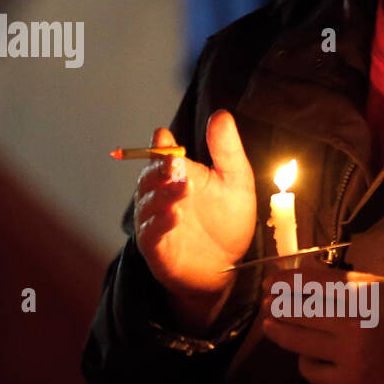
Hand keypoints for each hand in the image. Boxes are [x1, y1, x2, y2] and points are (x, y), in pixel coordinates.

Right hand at [132, 110, 255, 308]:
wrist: (226, 268)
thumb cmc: (226, 221)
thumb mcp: (235, 181)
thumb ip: (226, 150)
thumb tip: (221, 114)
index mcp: (177, 175)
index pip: (162, 155)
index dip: (161, 146)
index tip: (164, 136)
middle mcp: (160, 195)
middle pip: (150, 176)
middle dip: (161, 169)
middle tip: (176, 164)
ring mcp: (154, 221)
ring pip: (148, 203)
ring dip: (163, 195)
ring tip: (182, 191)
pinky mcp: (155, 247)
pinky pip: (150, 232)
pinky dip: (160, 223)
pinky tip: (174, 217)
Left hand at [259, 255, 383, 383]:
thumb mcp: (379, 286)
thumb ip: (340, 278)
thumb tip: (302, 267)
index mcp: (362, 293)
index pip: (310, 282)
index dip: (284, 280)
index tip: (269, 281)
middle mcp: (353, 321)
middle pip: (298, 310)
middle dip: (275, 304)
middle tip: (265, 302)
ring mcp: (351, 354)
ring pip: (299, 341)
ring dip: (278, 331)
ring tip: (269, 326)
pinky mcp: (352, 382)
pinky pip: (313, 372)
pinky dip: (304, 363)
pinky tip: (304, 356)